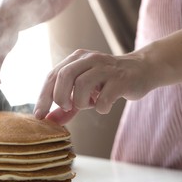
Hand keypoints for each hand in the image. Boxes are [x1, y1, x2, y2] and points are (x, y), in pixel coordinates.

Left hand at [34, 49, 152, 124]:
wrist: (142, 70)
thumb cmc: (107, 82)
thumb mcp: (83, 92)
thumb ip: (66, 107)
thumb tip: (49, 121)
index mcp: (75, 59)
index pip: (51, 76)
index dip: (43, 97)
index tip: (39, 116)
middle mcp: (89, 59)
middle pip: (64, 76)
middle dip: (60, 97)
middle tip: (67, 108)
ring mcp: (106, 67)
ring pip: (82, 85)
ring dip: (81, 102)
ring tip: (90, 104)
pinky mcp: (121, 79)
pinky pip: (104, 98)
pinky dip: (101, 107)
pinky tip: (105, 105)